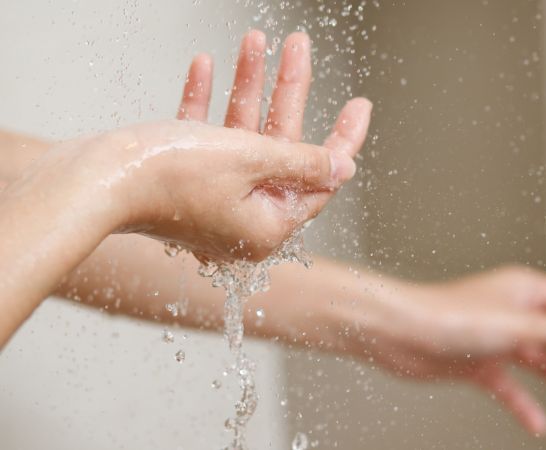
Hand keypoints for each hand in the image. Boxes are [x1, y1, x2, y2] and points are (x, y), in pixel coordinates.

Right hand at [16, 30, 370, 263]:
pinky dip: (207, 103)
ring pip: (240, 136)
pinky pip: (203, 138)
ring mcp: (210, 201)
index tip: (359, 105)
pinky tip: (207, 66)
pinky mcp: (180, 182)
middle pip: (278, 147)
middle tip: (299, 46)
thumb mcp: (252, 160)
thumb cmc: (168, 175)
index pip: (319, 179)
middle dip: (286, 91)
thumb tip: (343, 169)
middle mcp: (241, 219)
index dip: (342, 138)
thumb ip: (303, 162)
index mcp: (268, 226)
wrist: (91, 181)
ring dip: (245, 86)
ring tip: (254, 39)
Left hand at [353, 266, 545, 433]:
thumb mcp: (518, 323)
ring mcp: (498, 339)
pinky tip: (538, 422)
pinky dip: (527, 404)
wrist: (402, 335)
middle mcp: (514, 312)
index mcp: (526, 290)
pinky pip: (513, 387)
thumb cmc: (448, 315)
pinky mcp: (480, 363)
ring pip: (541, 363)